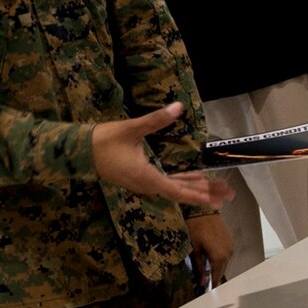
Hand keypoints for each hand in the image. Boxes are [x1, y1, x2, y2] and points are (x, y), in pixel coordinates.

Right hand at [92, 104, 235, 208]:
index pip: (176, 190)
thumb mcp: (131, 128)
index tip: (215, 199)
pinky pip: (166, 184)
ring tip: (218, 189)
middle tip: (229, 194)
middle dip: (205, 193)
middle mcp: (147, 185)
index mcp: (146, 177)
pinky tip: (195, 180)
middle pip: (181, 192)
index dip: (197, 195)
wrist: (79, 151)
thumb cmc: (103, 140)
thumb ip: (156, 120)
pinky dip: (183, 182)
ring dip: (196, 188)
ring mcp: (144, 183)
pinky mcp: (141, 178)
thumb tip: (177, 107)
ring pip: (175, 188)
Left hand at [186, 214, 232, 288]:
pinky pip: (226, 253)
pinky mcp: (230, 239)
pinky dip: (220, 257)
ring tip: (209, 271)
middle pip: (222, 269)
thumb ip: (200, 267)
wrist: (204, 208)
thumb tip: (202, 282)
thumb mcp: (195, 249)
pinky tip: (213, 257)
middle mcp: (228, 253)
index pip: (217, 276)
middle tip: (207, 283)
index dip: (213, 285)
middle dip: (215, 276)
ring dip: (218, 266)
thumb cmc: (196, 228)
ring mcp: (231, 245)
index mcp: (219, 257)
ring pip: (225, 261)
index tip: (209, 292)